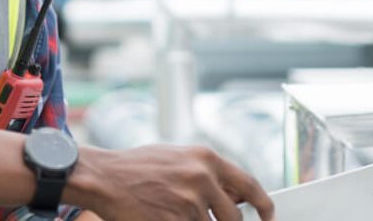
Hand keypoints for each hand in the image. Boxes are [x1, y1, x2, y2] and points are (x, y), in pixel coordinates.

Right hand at [68, 144, 274, 220]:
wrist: (103, 177)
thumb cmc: (135, 167)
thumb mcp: (176, 158)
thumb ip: (206, 173)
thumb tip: (233, 193)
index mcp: (206, 159)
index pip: (251, 186)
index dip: (264, 206)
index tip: (269, 217)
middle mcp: (202, 178)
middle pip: (234, 218)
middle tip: (201, 216)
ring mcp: (189, 203)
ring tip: (169, 209)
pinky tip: (162, 215)